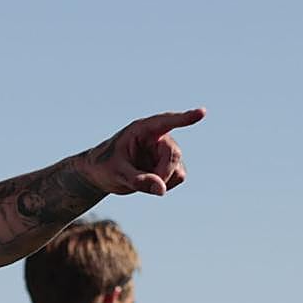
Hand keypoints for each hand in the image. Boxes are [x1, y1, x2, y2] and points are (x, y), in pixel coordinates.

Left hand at [81, 108, 205, 195]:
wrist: (101, 174)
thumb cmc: (104, 167)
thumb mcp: (117, 174)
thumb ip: (138, 180)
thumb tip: (162, 190)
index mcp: (141, 130)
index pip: (166, 122)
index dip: (184, 118)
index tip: (201, 112)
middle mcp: (158, 137)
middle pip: (173, 155)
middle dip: (162, 173)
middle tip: (142, 183)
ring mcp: (166, 150)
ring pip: (178, 169)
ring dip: (163, 180)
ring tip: (138, 179)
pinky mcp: (170, 164)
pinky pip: (179, 177)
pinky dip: (165, 185)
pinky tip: (148, 182)